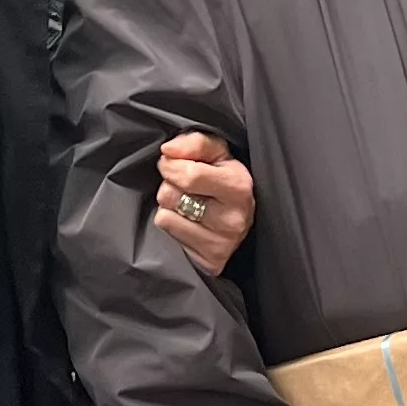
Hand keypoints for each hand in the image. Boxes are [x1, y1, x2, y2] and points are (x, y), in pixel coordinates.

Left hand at [148, 131, 256, 272]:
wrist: (241, 219)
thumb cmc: (225, 181)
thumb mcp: (218, 154)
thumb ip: (194, 143)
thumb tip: (168, 150)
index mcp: (239, 187)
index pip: (189, 175)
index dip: (170, 165)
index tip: (171, 164)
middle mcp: (233, 219)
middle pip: (170, 195)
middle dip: (169, 186)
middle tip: (185, 188)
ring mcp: (221, 245)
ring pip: (165, 216)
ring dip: (169, 207)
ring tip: (187, 205)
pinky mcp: (209, 262)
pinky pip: (168, 235)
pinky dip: (172, 227)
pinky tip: (188, 223)